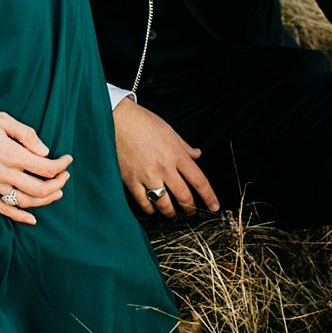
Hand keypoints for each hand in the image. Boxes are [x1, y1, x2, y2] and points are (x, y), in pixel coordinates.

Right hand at [0, 100, 71, 224]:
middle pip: (40, 189)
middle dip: (58, 184)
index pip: (46, 168)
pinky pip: (2, 208)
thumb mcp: (3, 119)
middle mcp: (3, 173)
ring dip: (44, 201)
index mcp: (11, 154)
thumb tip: (45, 152)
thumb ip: (27, 135)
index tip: (68, 159)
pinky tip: (31, 218)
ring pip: (24, 202)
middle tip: (65, 176)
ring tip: (56, 193)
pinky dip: (18, 216)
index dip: (61, 165)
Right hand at [112, 98, 219, 216]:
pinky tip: (152, 208)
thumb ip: (185, 147)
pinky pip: (144, 203)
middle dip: (190, 208)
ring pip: (164, 204)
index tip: (214, 206)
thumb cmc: (143, 122)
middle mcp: (164, 167)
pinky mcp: (131, 180)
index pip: (199, 181)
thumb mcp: (170, 131)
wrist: (117, 120)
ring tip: (171, 213)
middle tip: (191, 211)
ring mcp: (147, 175)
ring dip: (170, 212)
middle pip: (183, 196)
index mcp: (176, 154)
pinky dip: (150, 209)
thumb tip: (197, 155)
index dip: (209, 196)